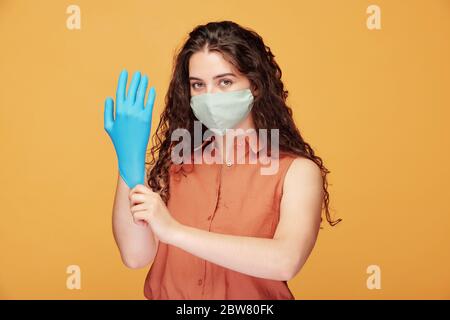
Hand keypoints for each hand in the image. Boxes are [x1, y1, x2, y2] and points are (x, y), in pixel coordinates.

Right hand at [104, 69, 155, 187]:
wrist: (131, 152)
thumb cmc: (119, 140)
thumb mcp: (108, 126)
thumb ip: (108, 111)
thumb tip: (109, 97)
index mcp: (118, 110)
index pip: (121, 91)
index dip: (123, 80)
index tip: (125, 72)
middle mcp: (128, 110)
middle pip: (132, 90)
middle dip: (134, 80)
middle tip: (137, 72)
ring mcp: (138, 114)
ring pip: (141, 95)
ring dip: (143, 84)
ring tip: (145, 77)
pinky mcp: (147, 118)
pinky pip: (149, 103)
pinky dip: (151, 95)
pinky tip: (152, 89)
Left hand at [129, 184, 181, 243]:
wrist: (172, 230)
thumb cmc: (162, 220)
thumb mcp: (155, 206)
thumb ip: (146, 200)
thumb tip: (131, 195)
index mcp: (155, 195)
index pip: (138, 186)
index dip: (132, 193)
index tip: (135, 203)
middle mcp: (154, 198)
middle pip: (132, 196)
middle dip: (131, 206)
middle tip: (138, 212)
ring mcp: (153, 206)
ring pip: (133, 208)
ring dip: (136, 217)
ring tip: (144, 220)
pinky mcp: (151, 215)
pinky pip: (135, 215)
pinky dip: (137, 222)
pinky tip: (145, 224)